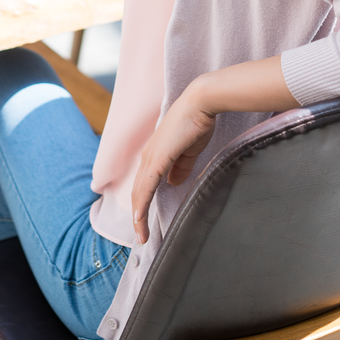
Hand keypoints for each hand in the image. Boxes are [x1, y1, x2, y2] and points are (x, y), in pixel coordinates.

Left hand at [130, 57, 298, 244]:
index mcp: (155, 153)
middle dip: (138, 216)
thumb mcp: (189, 150)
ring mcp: (151, 157)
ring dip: (139, 216)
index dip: (144, 204)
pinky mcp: (158, 158)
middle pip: (138, 191)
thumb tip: (173, 183)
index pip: (145, 184)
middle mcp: (148, 156)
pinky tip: (140, 219)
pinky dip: (142, 204)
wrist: (201, 103)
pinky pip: (147, 186)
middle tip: (142, 237)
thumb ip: (181, 167)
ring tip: (141, 236)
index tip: (146, 224)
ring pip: (140, 192)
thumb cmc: (197, 122)